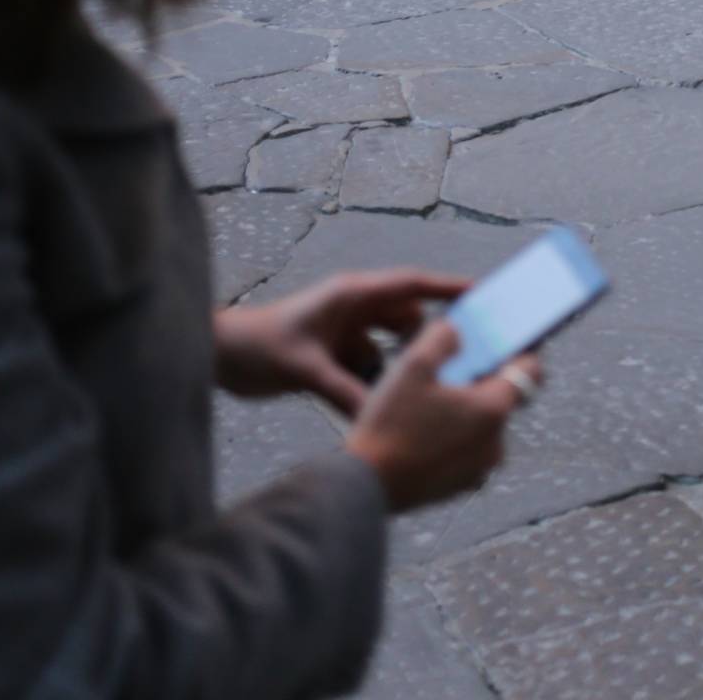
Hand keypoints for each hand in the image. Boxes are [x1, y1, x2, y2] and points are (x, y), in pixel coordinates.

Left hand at [215, 269, 467, 416]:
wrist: (220, 359)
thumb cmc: (258, 348)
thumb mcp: (305, 370)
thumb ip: (345, 391)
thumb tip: (381, 417)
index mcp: (351, 295)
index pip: (410, 285)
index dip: (448, 287)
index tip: (482, 292)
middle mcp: (354, 309)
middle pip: (407, 319)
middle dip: (428, 340)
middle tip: (460, 363)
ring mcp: (345, 332)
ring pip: (390, 348)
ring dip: (399, 369)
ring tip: (423, 392)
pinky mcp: (335, 355)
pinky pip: (369, 369)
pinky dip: (376, 386)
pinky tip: (383, 410)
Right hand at [344, 318, 538, 514]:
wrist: (364, 486)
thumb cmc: (390, 424)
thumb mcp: (413, 364)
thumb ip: (444, 336)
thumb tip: (459, 331)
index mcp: (492, 410)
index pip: (530, 370)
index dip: (520, 350)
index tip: (503, 339)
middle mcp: (496, 443)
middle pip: (504, 396)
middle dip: (482, 379)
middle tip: (451, 368)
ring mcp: (480, 468)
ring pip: (484, 423)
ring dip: (467, 407)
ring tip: (430, 400)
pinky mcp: (461, 484)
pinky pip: (469, 447)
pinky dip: (456, 433)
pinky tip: (423, 428)